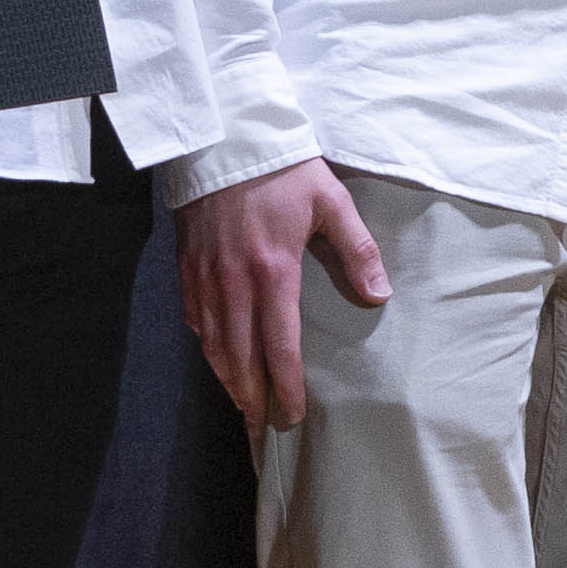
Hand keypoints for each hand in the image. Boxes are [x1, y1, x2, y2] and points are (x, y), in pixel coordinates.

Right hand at [179, 158, 387, 431]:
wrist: (222, 135)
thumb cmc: (282, 168)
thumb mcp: (330, 200)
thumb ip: (356, 249)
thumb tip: (379, 294)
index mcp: (273, 271)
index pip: (278, 347)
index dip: (285, 387)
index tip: (292, 416)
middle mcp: (234, 283)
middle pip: (240, 358)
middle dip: (252, 399)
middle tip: (262, 431)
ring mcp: (205, 276)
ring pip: (213, 345)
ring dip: (227, 380)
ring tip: (242, 406)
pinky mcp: (187, 266)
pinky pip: (195, 318)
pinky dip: (206, 346)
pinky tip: (217, 358)